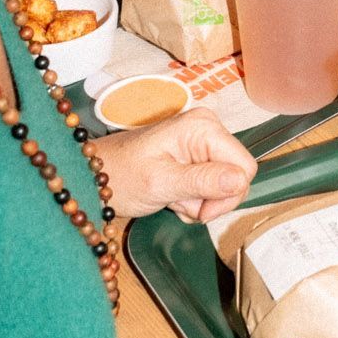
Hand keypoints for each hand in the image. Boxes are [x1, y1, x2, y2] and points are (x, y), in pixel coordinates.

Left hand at [93, 108, 256, 222]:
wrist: (93, 176)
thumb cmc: (121, 176)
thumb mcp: (161, 183)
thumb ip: (202, 181)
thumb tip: (240, 180)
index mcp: (203, 127)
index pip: (244, 166)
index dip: (228, 194)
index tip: (201, 210)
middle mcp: (208, 128)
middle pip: (236, 175)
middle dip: (212, 199)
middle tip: (180, 204)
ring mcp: (202, 141)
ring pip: (224, 183)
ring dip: (200, 201)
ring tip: (171, 198)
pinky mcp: (195, 154)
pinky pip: (211, 182)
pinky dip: (194, 198)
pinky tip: (173, 197)